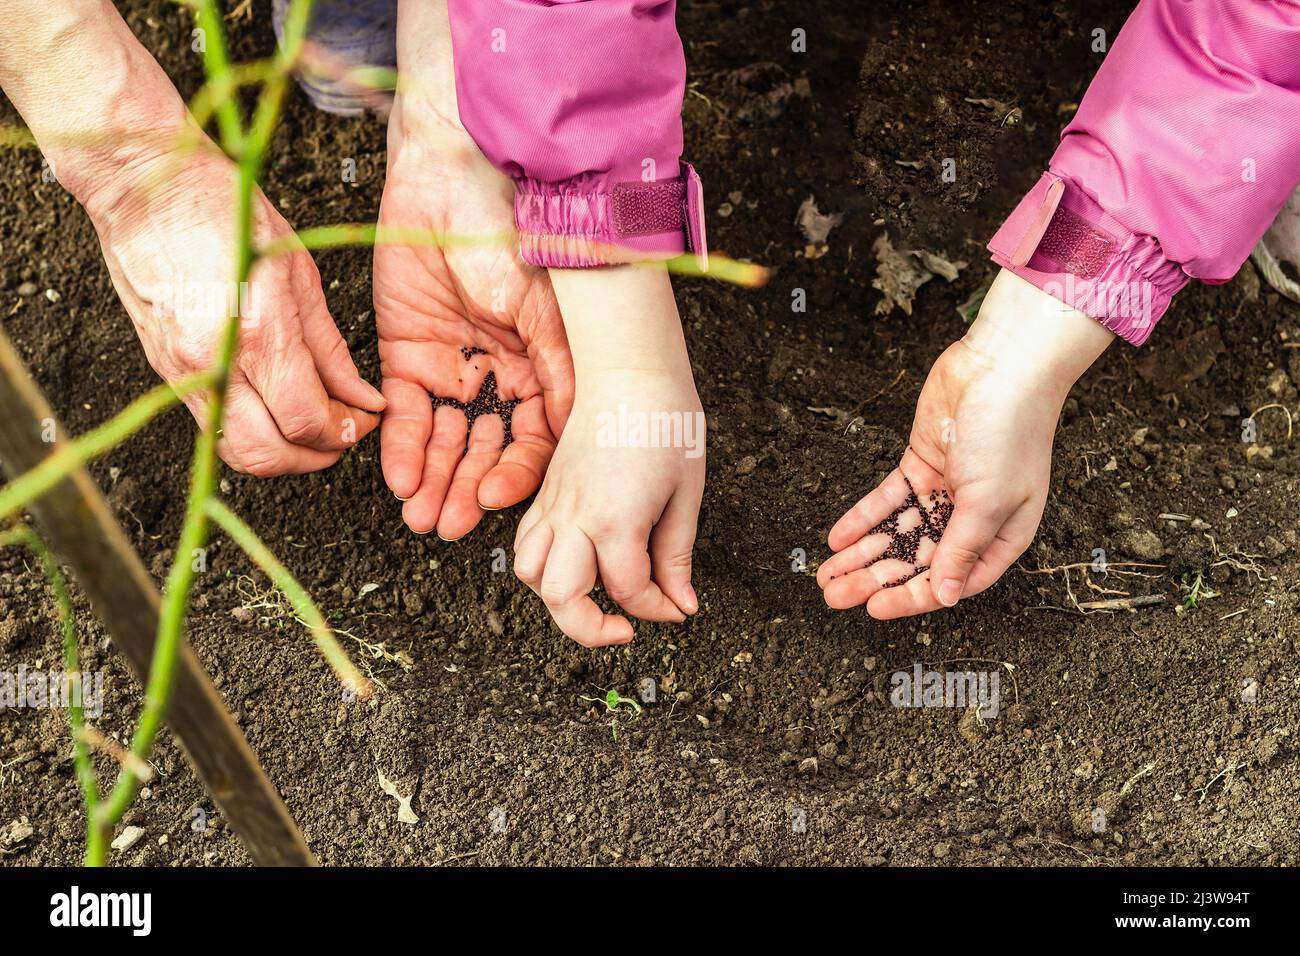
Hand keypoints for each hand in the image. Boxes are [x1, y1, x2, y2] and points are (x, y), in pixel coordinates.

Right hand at [85, 143, 384, 475]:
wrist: (142, 184)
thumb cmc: (220, 208)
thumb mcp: (299, 272)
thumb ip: (330, 348)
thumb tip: (360, 397)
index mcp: (257, 332)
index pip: (306, 420)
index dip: (344, 433)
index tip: (363, 421)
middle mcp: (213, 361)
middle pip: (270, 454)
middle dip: (316, 455)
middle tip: (343, 434)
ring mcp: (181, 371)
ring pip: (236, 451)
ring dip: (281, 453)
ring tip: (312, 425)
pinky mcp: (164, 371)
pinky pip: (213, 425)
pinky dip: (250, 432)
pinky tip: (274, 408)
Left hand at [375, 17, 572, 537]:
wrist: (446, 175)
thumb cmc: (508, 229)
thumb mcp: (544, 309)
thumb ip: (558, 375)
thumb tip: (574, 439)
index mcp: (544, 368)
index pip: (534, 441)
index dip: (517, 475)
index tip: (497, 500)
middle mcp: (500, 377)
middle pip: (486, 451)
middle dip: (468, 490)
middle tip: (451, 525)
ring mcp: (452, 369)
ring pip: (443, 442)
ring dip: (433, 482)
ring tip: (423, 518)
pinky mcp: (405, 356)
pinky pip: (401, 414)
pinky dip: (399, 449)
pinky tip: (399, 479)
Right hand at [513, 267, 703, 646]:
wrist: (631, 372)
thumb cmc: (665, 423)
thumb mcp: (686, 495)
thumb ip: (676, 556)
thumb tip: (680, 604)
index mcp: (616, 519)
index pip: (629, 590)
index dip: (658, 610)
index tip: (678, 607)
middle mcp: (575, 517)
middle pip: (562, 598)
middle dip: (592, 628)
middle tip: (624, 630)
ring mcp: (554, 504)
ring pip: (530, 573)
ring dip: (558, 597)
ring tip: (594, 596)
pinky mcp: (544, 492)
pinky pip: (526, 542)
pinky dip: (542, 566)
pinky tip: (576, 563)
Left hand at [818, 269, 1113, 616]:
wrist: (1000, 367)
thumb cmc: (1011, 431)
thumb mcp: (988, 501)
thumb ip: (962, 549)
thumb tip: (946, 595)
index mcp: (1002, 535)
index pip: (952, 580)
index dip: (913, 598)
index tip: (874, 610)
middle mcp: (972, 517)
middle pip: (916, 560)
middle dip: (874, 580)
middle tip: (835, 595)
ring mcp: (945, 491)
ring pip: (896, 532)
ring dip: (861, 554)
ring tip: (827, 574)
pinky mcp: (921, 465)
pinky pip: (887, 500)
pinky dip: (862, 518)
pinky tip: (837, 537)